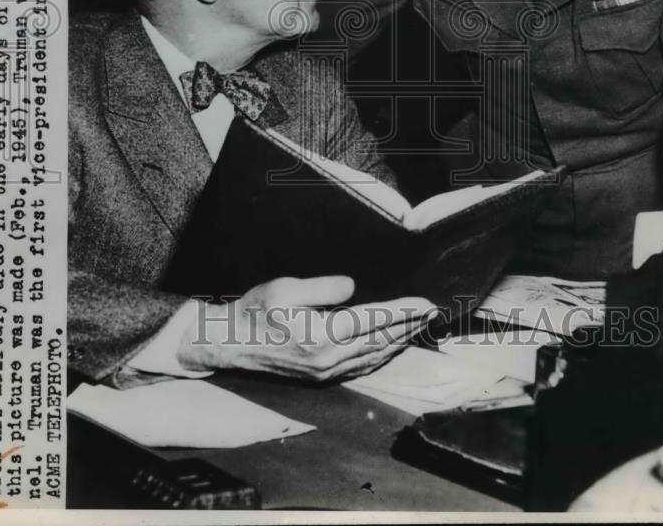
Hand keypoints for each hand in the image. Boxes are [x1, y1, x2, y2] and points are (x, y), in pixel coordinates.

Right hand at [175, 275, 434, 381]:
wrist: (230, 344)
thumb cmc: (254, 312)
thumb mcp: (284, 289)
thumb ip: (322, 288)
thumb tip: (352, 287)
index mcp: (321, 337)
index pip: (372, 321)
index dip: (401, 311)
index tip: (424, 303)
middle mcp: (328, 359)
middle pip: (380, 341)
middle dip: (409, 326)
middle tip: (432, 313)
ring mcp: (326, 372)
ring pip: (374, 356)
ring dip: (400, 341)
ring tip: (420, 326)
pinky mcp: (322, 376)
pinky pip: (362, 366)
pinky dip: (382, 354)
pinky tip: (391, 346)